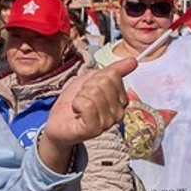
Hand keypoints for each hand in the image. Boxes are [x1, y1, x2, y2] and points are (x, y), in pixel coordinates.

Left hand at [38, 56, 136, 170]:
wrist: (58, 122)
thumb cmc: (75, 102)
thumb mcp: (92, 80)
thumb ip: (113, 70)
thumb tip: (132, 60)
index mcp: (121, 100)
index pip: (113, 75)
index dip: (95, 78)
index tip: (88, 89)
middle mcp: (118, 113)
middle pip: (104, 83)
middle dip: (87, 87)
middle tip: (81, 98)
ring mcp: (108, 122)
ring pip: (95, 93)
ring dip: (80, 96)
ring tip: (78, 106)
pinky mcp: (94, 129)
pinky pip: (87, 105)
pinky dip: (76, 104)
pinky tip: (76, 112)